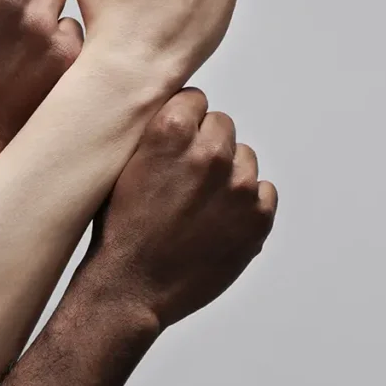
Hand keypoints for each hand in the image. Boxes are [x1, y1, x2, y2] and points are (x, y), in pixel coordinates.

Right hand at [83, 88, 276, 328]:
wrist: (131, 287)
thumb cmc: (121, 228)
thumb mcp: (122, 165)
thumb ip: (156, 132)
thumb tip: (182, 111)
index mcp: (171, 132)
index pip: (196, 99)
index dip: (184, 119)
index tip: (176, 140)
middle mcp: (210, 153)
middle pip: (223, 125)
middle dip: (207, 144)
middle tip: (187, 177)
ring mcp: (239, 186)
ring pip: (245, 157)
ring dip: (228, 174)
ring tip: (201, 203)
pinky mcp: (258, 218)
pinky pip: (264, 191)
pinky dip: (246, 203)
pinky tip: (219, 220)